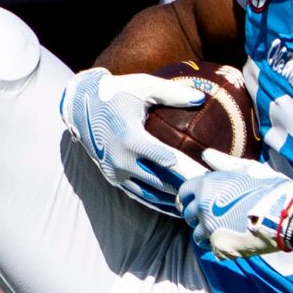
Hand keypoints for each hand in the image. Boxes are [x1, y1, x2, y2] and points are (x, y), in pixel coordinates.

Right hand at [64, 67, 206, 213]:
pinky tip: (176, 206)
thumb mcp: (143, 86)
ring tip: (199, 204)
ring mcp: (115, 172)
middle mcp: (121, 159)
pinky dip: (158, 202)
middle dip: (188, 189)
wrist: (80, 105)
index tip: (210, 176)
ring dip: (174, 201)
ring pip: (151, 194)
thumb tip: (201, 98)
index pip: (168, 161)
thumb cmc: (117, 92)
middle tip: (212, 194)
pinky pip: (139, 195)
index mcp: (130, 138)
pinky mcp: (112, 178)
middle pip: (162, 182)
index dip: (190, 171)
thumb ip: (172, 93)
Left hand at [178, 147, 292, 259]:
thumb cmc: (269, 186)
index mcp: (206, 186)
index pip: (184, 193)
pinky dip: (219, 246)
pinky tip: (232, 240)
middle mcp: (203, 208)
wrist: (286, 213)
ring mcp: (210, 229)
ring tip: (223, 229)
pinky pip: (212, 249)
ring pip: (197, 235)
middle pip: (188, 215)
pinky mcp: (220, 247)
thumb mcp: (246, 168)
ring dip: (206, 233)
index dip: (189, 197)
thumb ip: (222, 163)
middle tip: (212, 215)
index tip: (194, 201)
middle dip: (197, 215)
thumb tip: (206, 154)